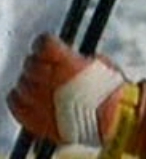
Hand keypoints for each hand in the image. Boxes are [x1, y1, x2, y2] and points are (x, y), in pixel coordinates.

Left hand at [6, 35, 124, 146]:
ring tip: (40, 84)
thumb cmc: (111, 92)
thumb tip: (70, 60)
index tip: (47, 44)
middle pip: (30, 63)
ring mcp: (38, 99)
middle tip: (45, 66)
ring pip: (22, 83)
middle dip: (37, 62)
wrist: (110, 122)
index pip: (43, 44)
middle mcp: (48, 79)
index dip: (44, 43)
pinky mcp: (33, 117)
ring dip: (29, 81)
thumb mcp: (100, 65)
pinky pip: (15, 103)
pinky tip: (29, 97)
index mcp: (66, 63)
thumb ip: (78, 60)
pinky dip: (19, 98)